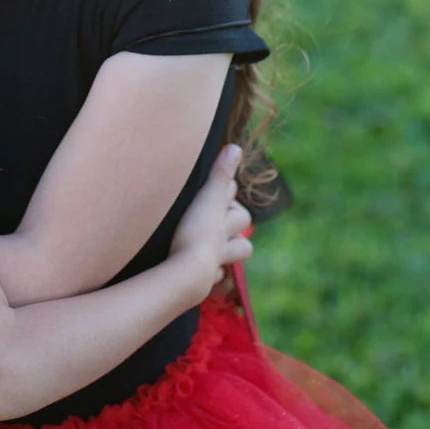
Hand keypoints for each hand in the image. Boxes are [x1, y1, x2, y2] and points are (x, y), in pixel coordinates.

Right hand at [169, 144, 252, 299]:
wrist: (188, 275)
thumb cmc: (196, 232)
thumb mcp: (206, 198)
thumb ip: (219, 174)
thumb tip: (236, 147)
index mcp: (225, 218)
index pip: (233, 198)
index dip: (225, 190)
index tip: (217, 185)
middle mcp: (225, 239)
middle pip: (241, 226)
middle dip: (235, 221)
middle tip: (218, 214)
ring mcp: (217, 261)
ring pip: (236, 253)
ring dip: (230, 249)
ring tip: (217, 245)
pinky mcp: (206, 281)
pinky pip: (217, 278)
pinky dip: (214, 274)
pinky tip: (206, 273)